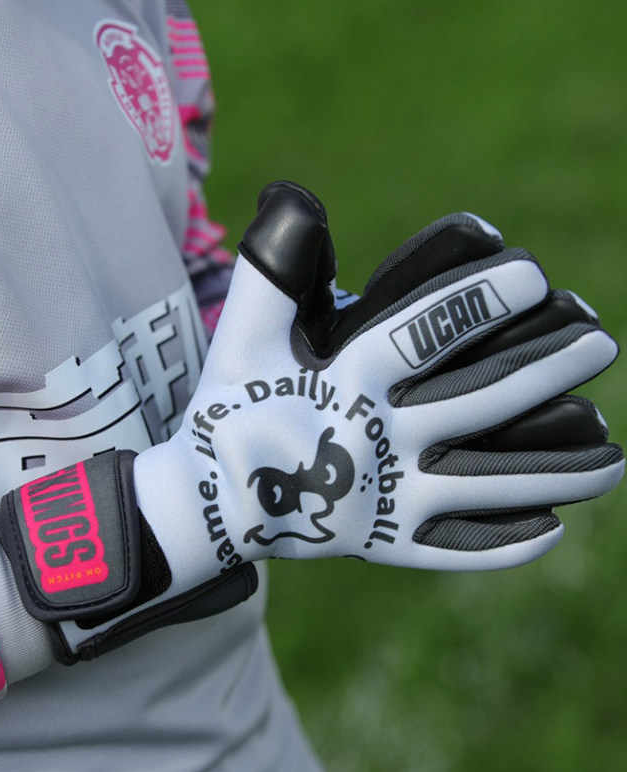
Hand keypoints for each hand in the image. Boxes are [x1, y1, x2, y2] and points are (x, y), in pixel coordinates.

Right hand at [0, 182, 623, 660]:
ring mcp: (386, 504)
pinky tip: (553, 529)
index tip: (535, 276)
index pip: (425, 334)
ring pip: (488, 486)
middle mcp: (376, 442)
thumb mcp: (240, 336)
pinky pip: (456, 552)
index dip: (481, 302)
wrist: (208, 502)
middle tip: (602, 343)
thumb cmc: (232, 409)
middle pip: (479, 404)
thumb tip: (296, 197)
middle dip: (546, 369)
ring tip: (614, 455)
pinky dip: (507, 545)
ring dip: (557, 470)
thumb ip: (270, 270)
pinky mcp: (385, 549)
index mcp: (345, 384)